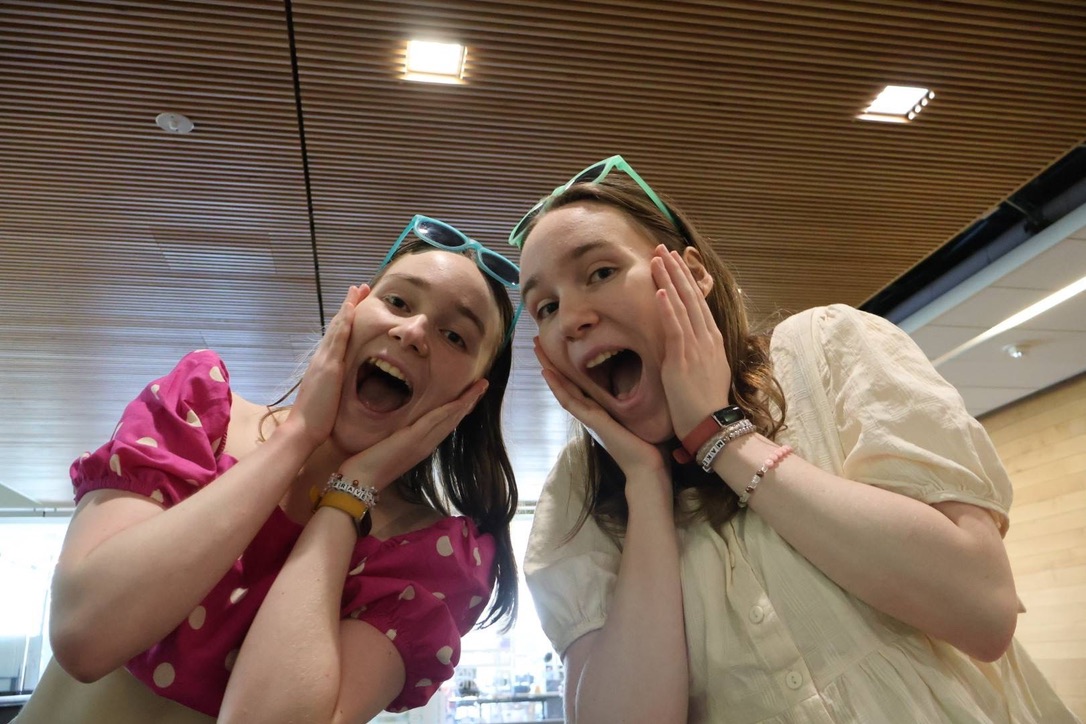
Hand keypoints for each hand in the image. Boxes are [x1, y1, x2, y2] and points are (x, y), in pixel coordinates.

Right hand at [281, 285, 365, 450]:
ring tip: (357, 288)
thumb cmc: (316, 421)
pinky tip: (351, 307)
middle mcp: (321, 358)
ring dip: (348, 306)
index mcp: (323, 366)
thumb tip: (342, 386)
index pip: (337, 338)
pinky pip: (338, 338)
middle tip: (358, 288)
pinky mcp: (328, 365)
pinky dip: (345, 320)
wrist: (302, 430)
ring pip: (338, 326)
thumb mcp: (329, 399)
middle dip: (348, 306)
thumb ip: (334, 388)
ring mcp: (324, 360)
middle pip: (337, 326)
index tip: (355, 305)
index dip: (346, 320)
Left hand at [337, 378, 488, 491]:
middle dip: (469, 402)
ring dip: (467, 402)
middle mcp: (427, 444)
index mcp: (422, 446)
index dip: (459, 409)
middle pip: (454, 420)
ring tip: (480, 387)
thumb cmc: (367, 465)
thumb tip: (399, 425)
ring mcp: (422, 442)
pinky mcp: (413, 439)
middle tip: (483, 385)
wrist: (360, 481)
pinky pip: (435, 420)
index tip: (470, 395)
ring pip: (450, 418)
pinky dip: (450, 409)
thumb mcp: (387, 446)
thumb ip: (397, 436)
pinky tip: (461, 400)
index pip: (445, 424)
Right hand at [535, 338, 665, 478]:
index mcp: (599, 410)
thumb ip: (636, 399)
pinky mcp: (592, 422)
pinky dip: (558, 387)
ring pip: (562, 389)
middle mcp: (590, 412)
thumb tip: (647, 379)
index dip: (566, 365)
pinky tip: (548, 373)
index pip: (578, 383)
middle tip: (538, 341)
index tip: (558, 346)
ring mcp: (588, 418)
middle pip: (565, 383)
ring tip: (537, 349)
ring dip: (549, 368)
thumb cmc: (648, 444)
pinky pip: (570, 402)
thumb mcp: (641, 414)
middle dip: (552, 361)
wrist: (648, 468)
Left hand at [650, 246, 731, 439]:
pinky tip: (661, 291)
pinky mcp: (684, 359)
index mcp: (712, 341)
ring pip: (683, 306)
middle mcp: (707, 339)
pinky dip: (668, 308)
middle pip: (692, 296)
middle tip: (663, 249)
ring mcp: (697, 347)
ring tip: (658, 259)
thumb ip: (698, 353)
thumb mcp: (706, 372)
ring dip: (669, 280)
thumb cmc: (706, 406)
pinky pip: (676, 328)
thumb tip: (689, 343)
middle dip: (677, 271)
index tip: (675, 262)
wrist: (713, 426)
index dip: (686, 280)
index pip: (698, 303)